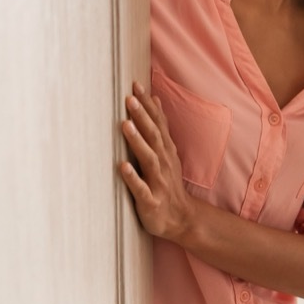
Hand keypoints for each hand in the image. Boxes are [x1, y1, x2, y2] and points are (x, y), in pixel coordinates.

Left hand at [118, 80, 194, 240]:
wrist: (181, 218)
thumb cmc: (167, 182)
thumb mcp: (167, 152)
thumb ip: (160, 127)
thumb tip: (154, 99)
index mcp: (165, 150)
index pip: (157, 123)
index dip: (147, 105)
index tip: (135, 85)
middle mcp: (163, 162)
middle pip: (153, 136)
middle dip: (142, 117)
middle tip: (128, 98)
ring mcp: (158, 181)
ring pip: (148, 158)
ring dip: (137, 141)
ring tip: (125, 125)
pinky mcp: (150, 201)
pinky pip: (141, 189)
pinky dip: (133, 177)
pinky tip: (122, 167)